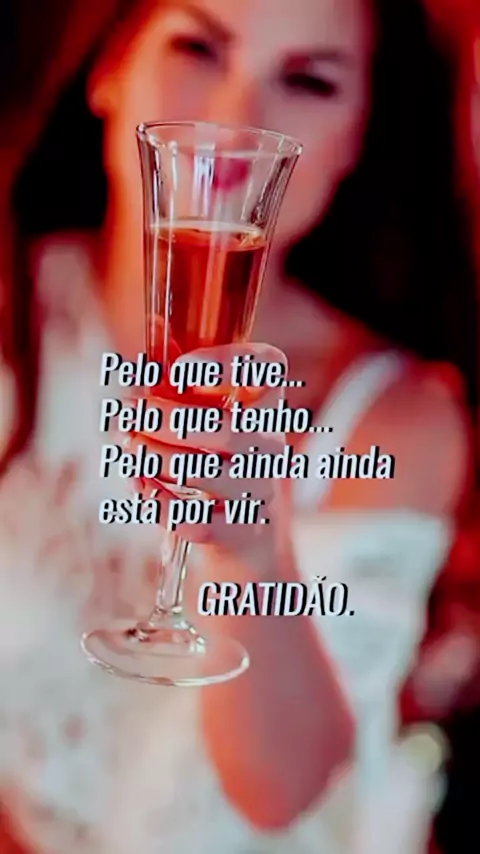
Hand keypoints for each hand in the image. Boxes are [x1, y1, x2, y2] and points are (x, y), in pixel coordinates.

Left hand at [129, 343, 287, 559]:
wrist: (247, 537)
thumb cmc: (216, 460)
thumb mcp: (203, 415)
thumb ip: (178, 376)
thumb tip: (155, 321)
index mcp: (264, 405)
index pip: (269, 368)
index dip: (226, 363)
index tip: (182, 370)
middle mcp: (269, 445)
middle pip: (222, 429)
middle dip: (160, 420)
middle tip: (127, 414)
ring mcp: (258, 491)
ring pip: (200, 473)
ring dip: (151, 458)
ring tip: (130, 448)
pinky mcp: (239, 532)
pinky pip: (192, 519)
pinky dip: (157, 502)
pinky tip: (145, 489)